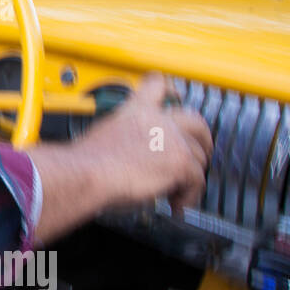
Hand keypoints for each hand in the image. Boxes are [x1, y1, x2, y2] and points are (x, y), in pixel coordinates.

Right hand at [78, 72, 212, 212]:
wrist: (86, 173)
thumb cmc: (87, 162)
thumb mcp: (105, 134)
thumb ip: (127, 135)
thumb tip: (133, 151)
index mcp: (136, 110)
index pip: (158, 85)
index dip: (171, 91)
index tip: (176, 97)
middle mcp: (158, 121)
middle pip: (196, 121)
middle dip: (202, 139)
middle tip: (199, 153)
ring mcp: (172, 141)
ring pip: (198, 158)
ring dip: (191, 176)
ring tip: (176, 191)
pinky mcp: (180, 163)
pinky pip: (197, 182)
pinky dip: (189, 196)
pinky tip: (176, 204)